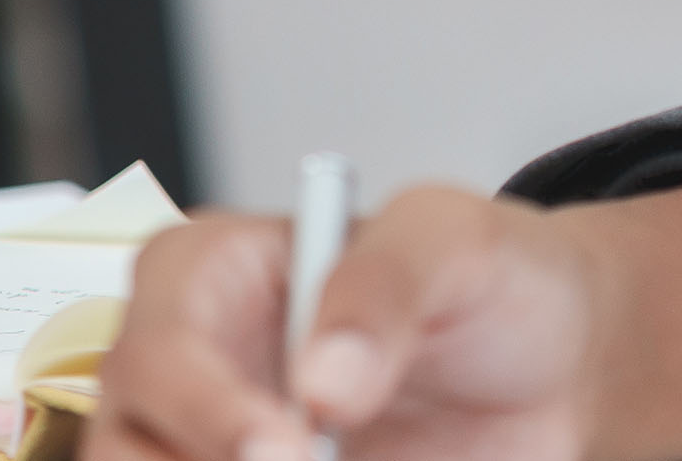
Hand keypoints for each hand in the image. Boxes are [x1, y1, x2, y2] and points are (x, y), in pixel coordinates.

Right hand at [87, 180, 681, 460]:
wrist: (557, 367)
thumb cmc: (492, 279)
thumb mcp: (456, 242)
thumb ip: (384, 285)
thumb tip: (321, 381)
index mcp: (209, 275)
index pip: (158, 347)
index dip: (206, 408)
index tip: (287, 447)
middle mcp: (189, 371)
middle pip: (124, 446)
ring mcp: (210, 445)